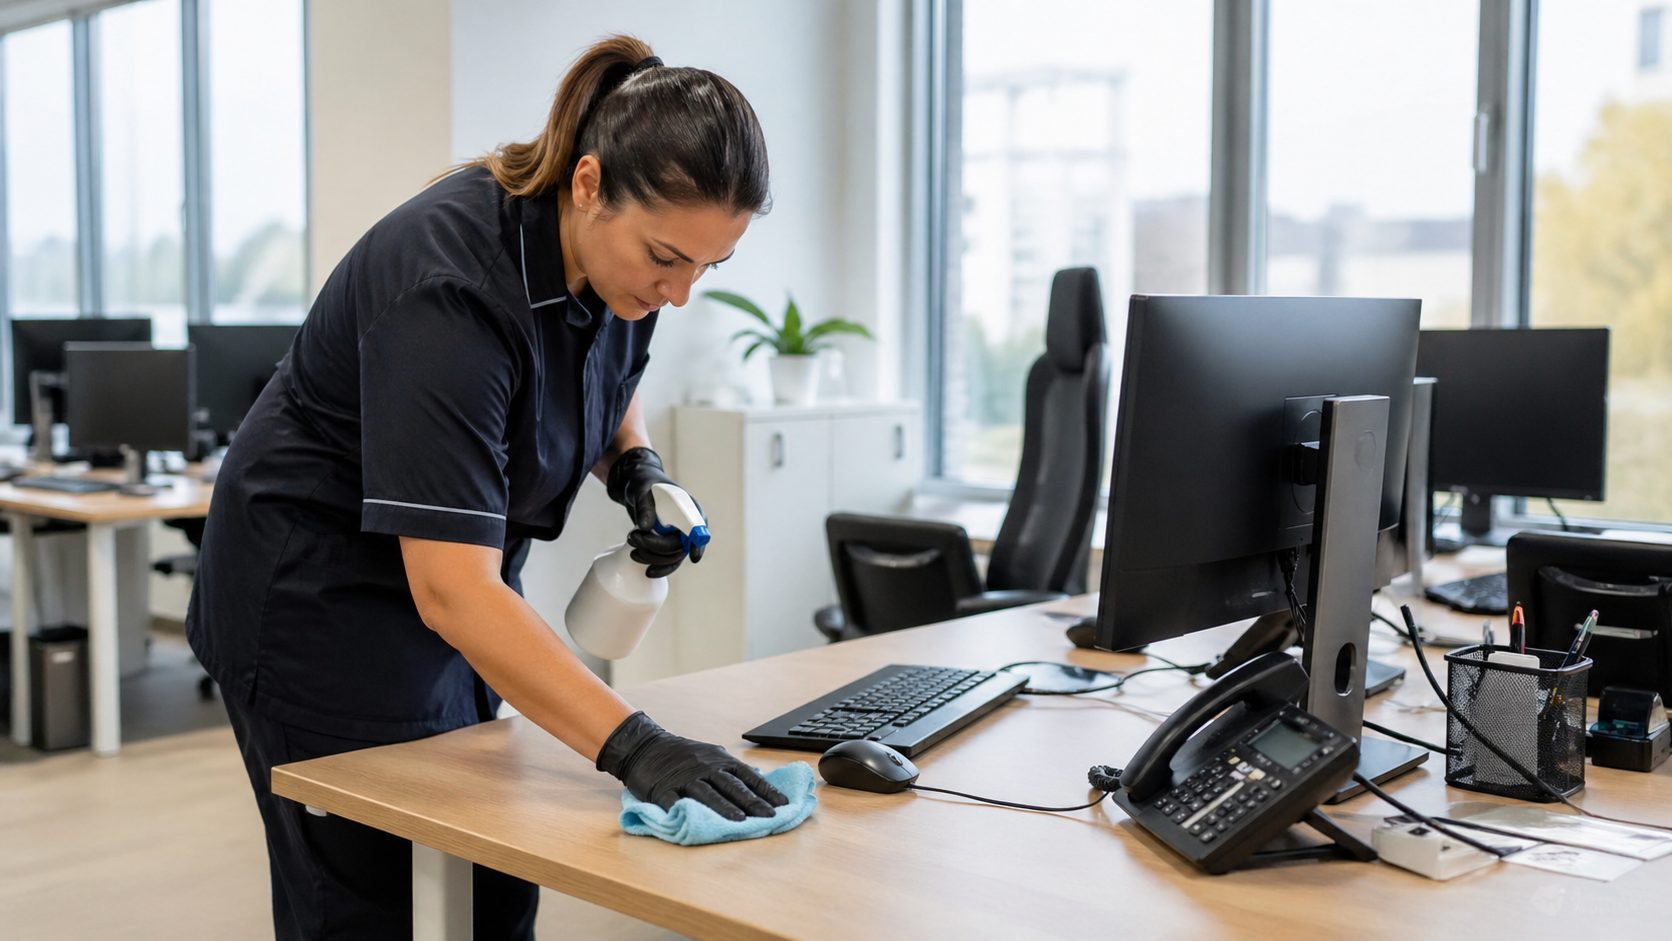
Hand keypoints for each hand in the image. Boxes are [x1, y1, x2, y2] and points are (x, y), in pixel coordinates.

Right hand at [596, 712, 787, 820]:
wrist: (644, 746)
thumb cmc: (681, 754)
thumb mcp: (710, 755)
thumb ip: (731, 769)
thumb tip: (760, 780)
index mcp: (719, 760)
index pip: (748, 776)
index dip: (766, 790)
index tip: (784, 804)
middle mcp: (704, 767)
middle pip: (732, 786)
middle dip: (753, 802)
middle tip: (770, 816)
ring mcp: (683, 779)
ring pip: (708, 794)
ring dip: (725, 808)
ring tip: (741, 822)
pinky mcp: (662, 790)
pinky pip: (674, 802)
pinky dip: (686, 812)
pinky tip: (697, 822)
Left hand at [606, 447, 705, 576]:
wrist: (639, 486)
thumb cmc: (644, 483)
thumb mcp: (642, 490)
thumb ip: (645, 507)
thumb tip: (645, 527)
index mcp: (689, 507)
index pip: (698, 527)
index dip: (698, 542)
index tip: (694, 556)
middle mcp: (688, 524)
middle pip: (680, 546)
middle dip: (655, 547)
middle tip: (632, 537)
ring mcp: (679, 536)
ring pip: (672, 557)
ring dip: (651, 558)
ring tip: (632, 547)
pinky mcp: (668, 544)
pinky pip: (668, 562)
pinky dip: (658, 567)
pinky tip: (647, 571)